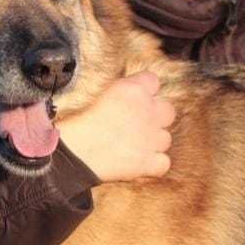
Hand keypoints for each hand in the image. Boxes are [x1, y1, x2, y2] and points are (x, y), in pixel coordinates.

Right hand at [57, 71, 174, 182]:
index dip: (145, 90)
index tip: (136, 98)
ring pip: (165, 138)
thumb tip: (126, 98)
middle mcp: (148, 111)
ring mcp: (152, 137)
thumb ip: (121, 94)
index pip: (153, 80)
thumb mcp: (100, 95)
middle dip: (157, 116)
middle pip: (168, 110)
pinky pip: (164, 163)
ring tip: (135, 146)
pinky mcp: (149, 161)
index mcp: (133, 90)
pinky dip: (154, 165)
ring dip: (154, 142)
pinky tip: (141, 163)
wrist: (76, 152)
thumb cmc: (79, 124)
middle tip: (139, 123)